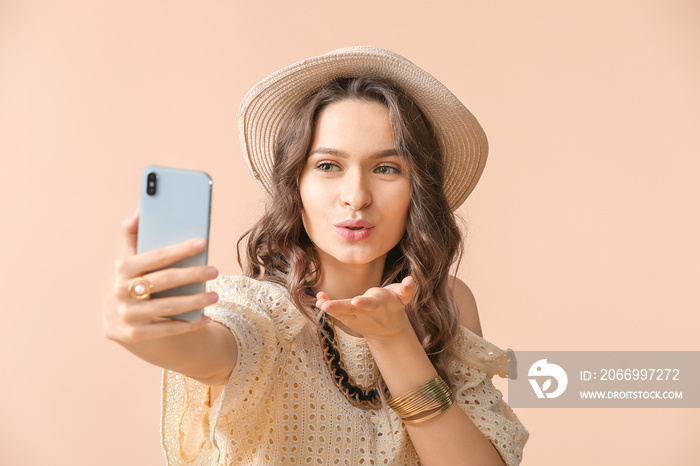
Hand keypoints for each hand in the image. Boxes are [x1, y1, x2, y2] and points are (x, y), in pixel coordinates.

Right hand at [103, 209, 218, 343]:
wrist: (115, 318)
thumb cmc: (131, 281)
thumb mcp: (129, 259)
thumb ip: (133, 236)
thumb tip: (138, 211)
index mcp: (123, 269)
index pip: (156, 256)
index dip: (180, 249)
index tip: (203, 242)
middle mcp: (121, 291)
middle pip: (165, 280)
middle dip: (192, 274)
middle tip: (215, 270)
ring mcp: (128, 314)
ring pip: (168, 306)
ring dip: (195, 301)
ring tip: (216, 295)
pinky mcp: (135, 334)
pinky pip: (168, 329)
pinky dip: (189, 324)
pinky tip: (206, 318)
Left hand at [315, 276, 416, 341]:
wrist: (387, 330)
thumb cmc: (393, 305)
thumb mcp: (403, 297)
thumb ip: (407, 289)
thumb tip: (411, 280)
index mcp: (379, 303)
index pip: (371, 303)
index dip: (364, 303)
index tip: (356, 302)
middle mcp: (365, 311)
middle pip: (350, 309)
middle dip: (339, 307)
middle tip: (326, 306)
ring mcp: (355, 316)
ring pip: (341, 312)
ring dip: (330, 307)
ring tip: (320, 303)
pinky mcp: (347, 317)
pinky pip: (336, 312)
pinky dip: (327, 305)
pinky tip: (318, 299)